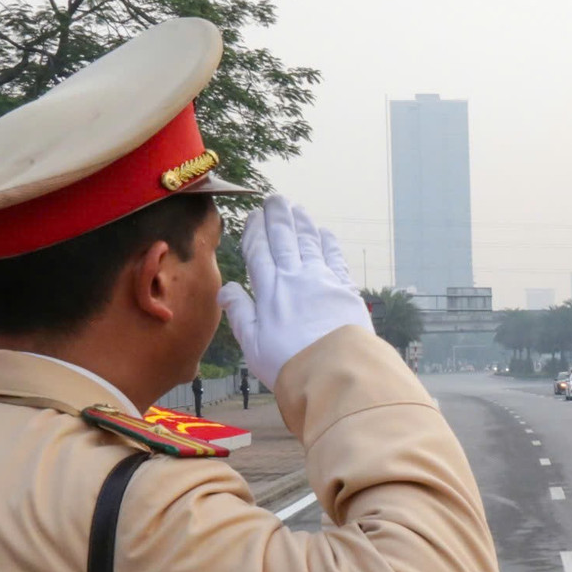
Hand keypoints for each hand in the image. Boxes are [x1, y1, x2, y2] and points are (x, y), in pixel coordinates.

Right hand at [217, 195, 372, 388]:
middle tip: (275, 199)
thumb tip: (226, 289)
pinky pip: (334, 257)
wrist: (334, 372)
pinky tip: (324, 233)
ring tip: (296, 208)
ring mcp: (321, 280)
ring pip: (309, 242)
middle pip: (283, 240)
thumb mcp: (253, 344)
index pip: (258, 252)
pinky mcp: (345, 288)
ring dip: (301, 223)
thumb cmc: (289, 364)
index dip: (255, 232)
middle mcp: (294, 279)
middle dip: (277, 217)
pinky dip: (327, 242)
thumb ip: (240, 313)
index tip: (254, 217)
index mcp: (268, 291)